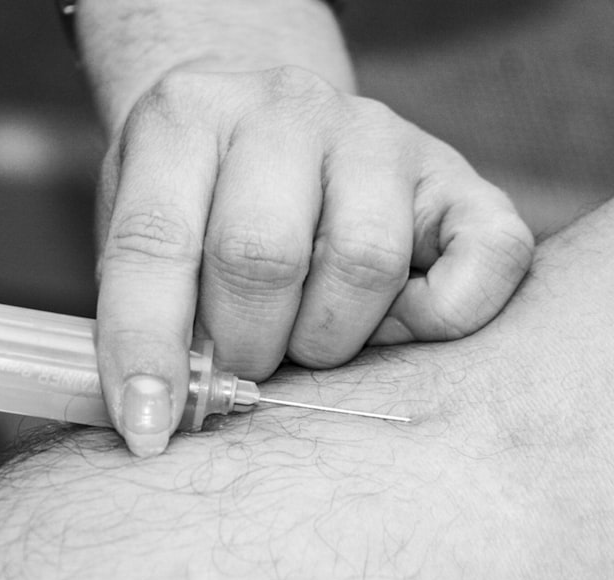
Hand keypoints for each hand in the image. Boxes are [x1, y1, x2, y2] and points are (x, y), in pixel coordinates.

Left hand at [95, 65, 533, 455]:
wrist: (263, 120)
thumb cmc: (194, 199)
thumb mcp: (136, 227)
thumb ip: (139, 303)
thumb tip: (148, 412)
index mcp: (184, 119)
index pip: (154, 242)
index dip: (144, 346)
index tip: (143, 429)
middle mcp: (284, 108)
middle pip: (260, 257)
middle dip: (241, 344)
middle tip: (237, 360)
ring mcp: (378, 135)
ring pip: (364, 263)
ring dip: (325, 339)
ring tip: (300, 333)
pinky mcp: (456, 176)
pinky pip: (485, 259)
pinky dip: (438, 319)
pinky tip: (391, 322)